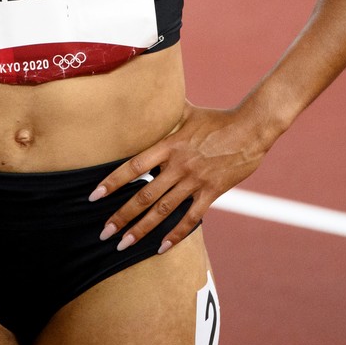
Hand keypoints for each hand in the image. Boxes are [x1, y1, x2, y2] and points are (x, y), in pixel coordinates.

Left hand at [90, 103, 272, 253]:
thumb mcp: (188, 112)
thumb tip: (148, 96)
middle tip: (103, 232)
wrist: (251, 129)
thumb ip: (166, 112)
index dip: (112, 182)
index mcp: (169, 145)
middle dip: (122, 216)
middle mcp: (179, 165)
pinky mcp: (212, 192)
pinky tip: (161, 247)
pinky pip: (191, 218)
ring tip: (124, 244)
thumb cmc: (218, 118)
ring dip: (142, 229)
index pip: (134, 167)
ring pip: (163, 210)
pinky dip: (176, 234)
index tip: (94, 196)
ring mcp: (195, 180)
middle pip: (144, 195)